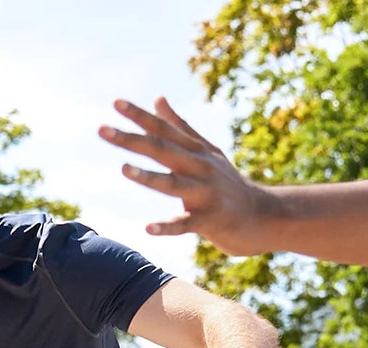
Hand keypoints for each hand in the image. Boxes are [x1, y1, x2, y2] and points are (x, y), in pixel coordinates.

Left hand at [101, 97, 273, 254]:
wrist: (265, 217)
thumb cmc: (230, 185)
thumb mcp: (207, 151)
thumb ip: (180, 127)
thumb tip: (158, 99)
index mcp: (196, 152)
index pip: (164, 129)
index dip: (140, 116)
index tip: (115, 103)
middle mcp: (200, 168)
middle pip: (162, 150)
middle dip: (132, 140)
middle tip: (103, 130)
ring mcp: (206, 195)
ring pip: (174, 184)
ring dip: (149, 178)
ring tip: (124, 169)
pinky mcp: (212, 221)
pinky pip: (186, 225)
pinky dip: (168, 227)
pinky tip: (149, 229)